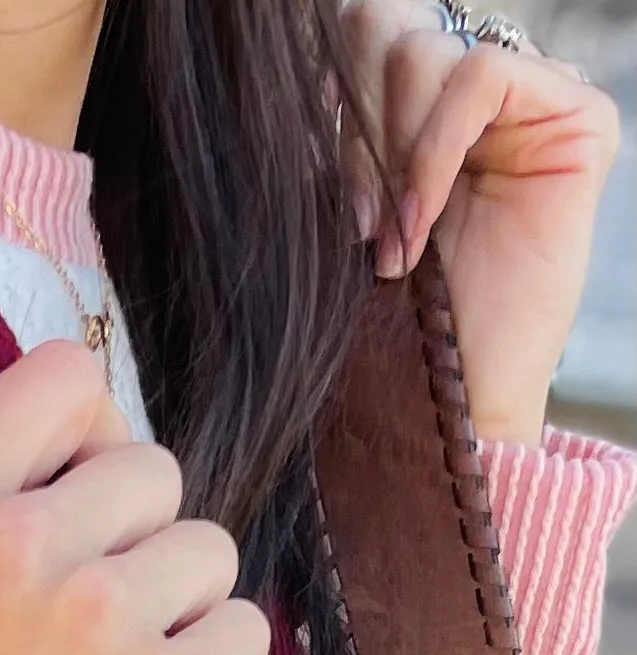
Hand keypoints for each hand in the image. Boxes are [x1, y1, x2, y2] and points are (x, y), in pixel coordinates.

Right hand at [0, 342, 269, 654]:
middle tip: (83, 647)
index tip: (73, 508)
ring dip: (180, 619)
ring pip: (210, 552)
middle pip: (153, 469)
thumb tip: (84, 458)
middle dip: (136, 546)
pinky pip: (244, 636)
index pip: (62, 382)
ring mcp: (98, 621)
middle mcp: (12, 550)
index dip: (84, 445)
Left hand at [341, 1, 621, 442]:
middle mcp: (475, 90)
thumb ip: (338, 132)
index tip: (332, 208)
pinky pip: (482, 74)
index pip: (359, 32)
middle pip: (385, 22)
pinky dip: (435, 149)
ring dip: (390, 154)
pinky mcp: (577, 115)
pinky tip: (422, 219)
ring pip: (425, 48)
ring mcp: (531, 97)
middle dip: (356, 129)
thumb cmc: (396, 321)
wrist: (449, 397)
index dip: (327, 102)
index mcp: (417, 103)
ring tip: (393, 241)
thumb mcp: (348, 209)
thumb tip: (298, 61)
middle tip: (361, 225)